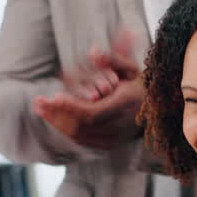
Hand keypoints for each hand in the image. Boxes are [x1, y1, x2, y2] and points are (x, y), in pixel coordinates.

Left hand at [38, 27, 143, 150]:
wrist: (158, 110)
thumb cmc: (141, 84)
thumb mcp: (131, 67)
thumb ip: (112, 58)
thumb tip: (93, 51)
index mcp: (126, 105)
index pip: (93, 114)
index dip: (72, 108)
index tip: (55, 97)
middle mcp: (120, 125)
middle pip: (81, 126)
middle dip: (57, 115)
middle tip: (38, 102)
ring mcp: (114, 138)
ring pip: (79, 135)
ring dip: (57, 122)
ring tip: (41, 108)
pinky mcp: (108, 144)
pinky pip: (82, 140)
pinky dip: (66, 129)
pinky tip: (53, 117)